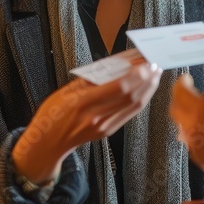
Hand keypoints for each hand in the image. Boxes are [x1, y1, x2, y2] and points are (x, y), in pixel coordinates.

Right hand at [12, 62, 161, 183]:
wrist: (47, 141)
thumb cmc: (53, 112)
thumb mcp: (66, 90)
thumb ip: (91, 79)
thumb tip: (118, 64)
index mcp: (82, 102)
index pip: (119, 87)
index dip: (137, 74)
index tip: (147, 61)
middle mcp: (96, 117)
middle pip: (131, 96)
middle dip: (147, 79)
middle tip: (156, 64)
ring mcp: (104, 127)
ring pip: (134, 106)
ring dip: (148, 88)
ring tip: (155, 74)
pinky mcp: (108, 132)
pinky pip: (129, 113)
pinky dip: (140, 99)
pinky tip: (145, 89)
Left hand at [169, 75, 203, 173]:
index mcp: (200, 110)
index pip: (180, 93)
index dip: (181, 83)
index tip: (186, 79)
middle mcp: (191, 127)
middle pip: (175, 109)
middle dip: (179, 99)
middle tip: (187, 93)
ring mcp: (194, 144)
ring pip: (182, 126)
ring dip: (187, 116)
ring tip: (199, 112)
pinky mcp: (199, 157)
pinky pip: (191, 140)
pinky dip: (194, 131)